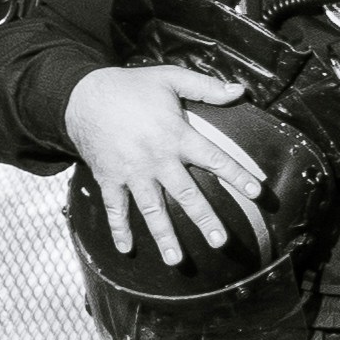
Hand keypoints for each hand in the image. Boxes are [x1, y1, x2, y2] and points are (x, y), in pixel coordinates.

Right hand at [62, 61, 267, 266]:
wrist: (81, 97)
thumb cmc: (131, 87)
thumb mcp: (171, 78)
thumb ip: (206, 87)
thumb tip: (241, 90)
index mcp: (176, 136)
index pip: (215, 159)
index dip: (238, 175)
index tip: (258, 193)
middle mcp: (156, 159)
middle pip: (185, 194)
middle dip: (204, 219)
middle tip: (221, 242)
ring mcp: (131, 173)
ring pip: (151, 210)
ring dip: (164, 236)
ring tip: (177, 261)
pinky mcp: (108, 178)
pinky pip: (114, 208)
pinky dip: (119, 229)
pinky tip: (127, 250)